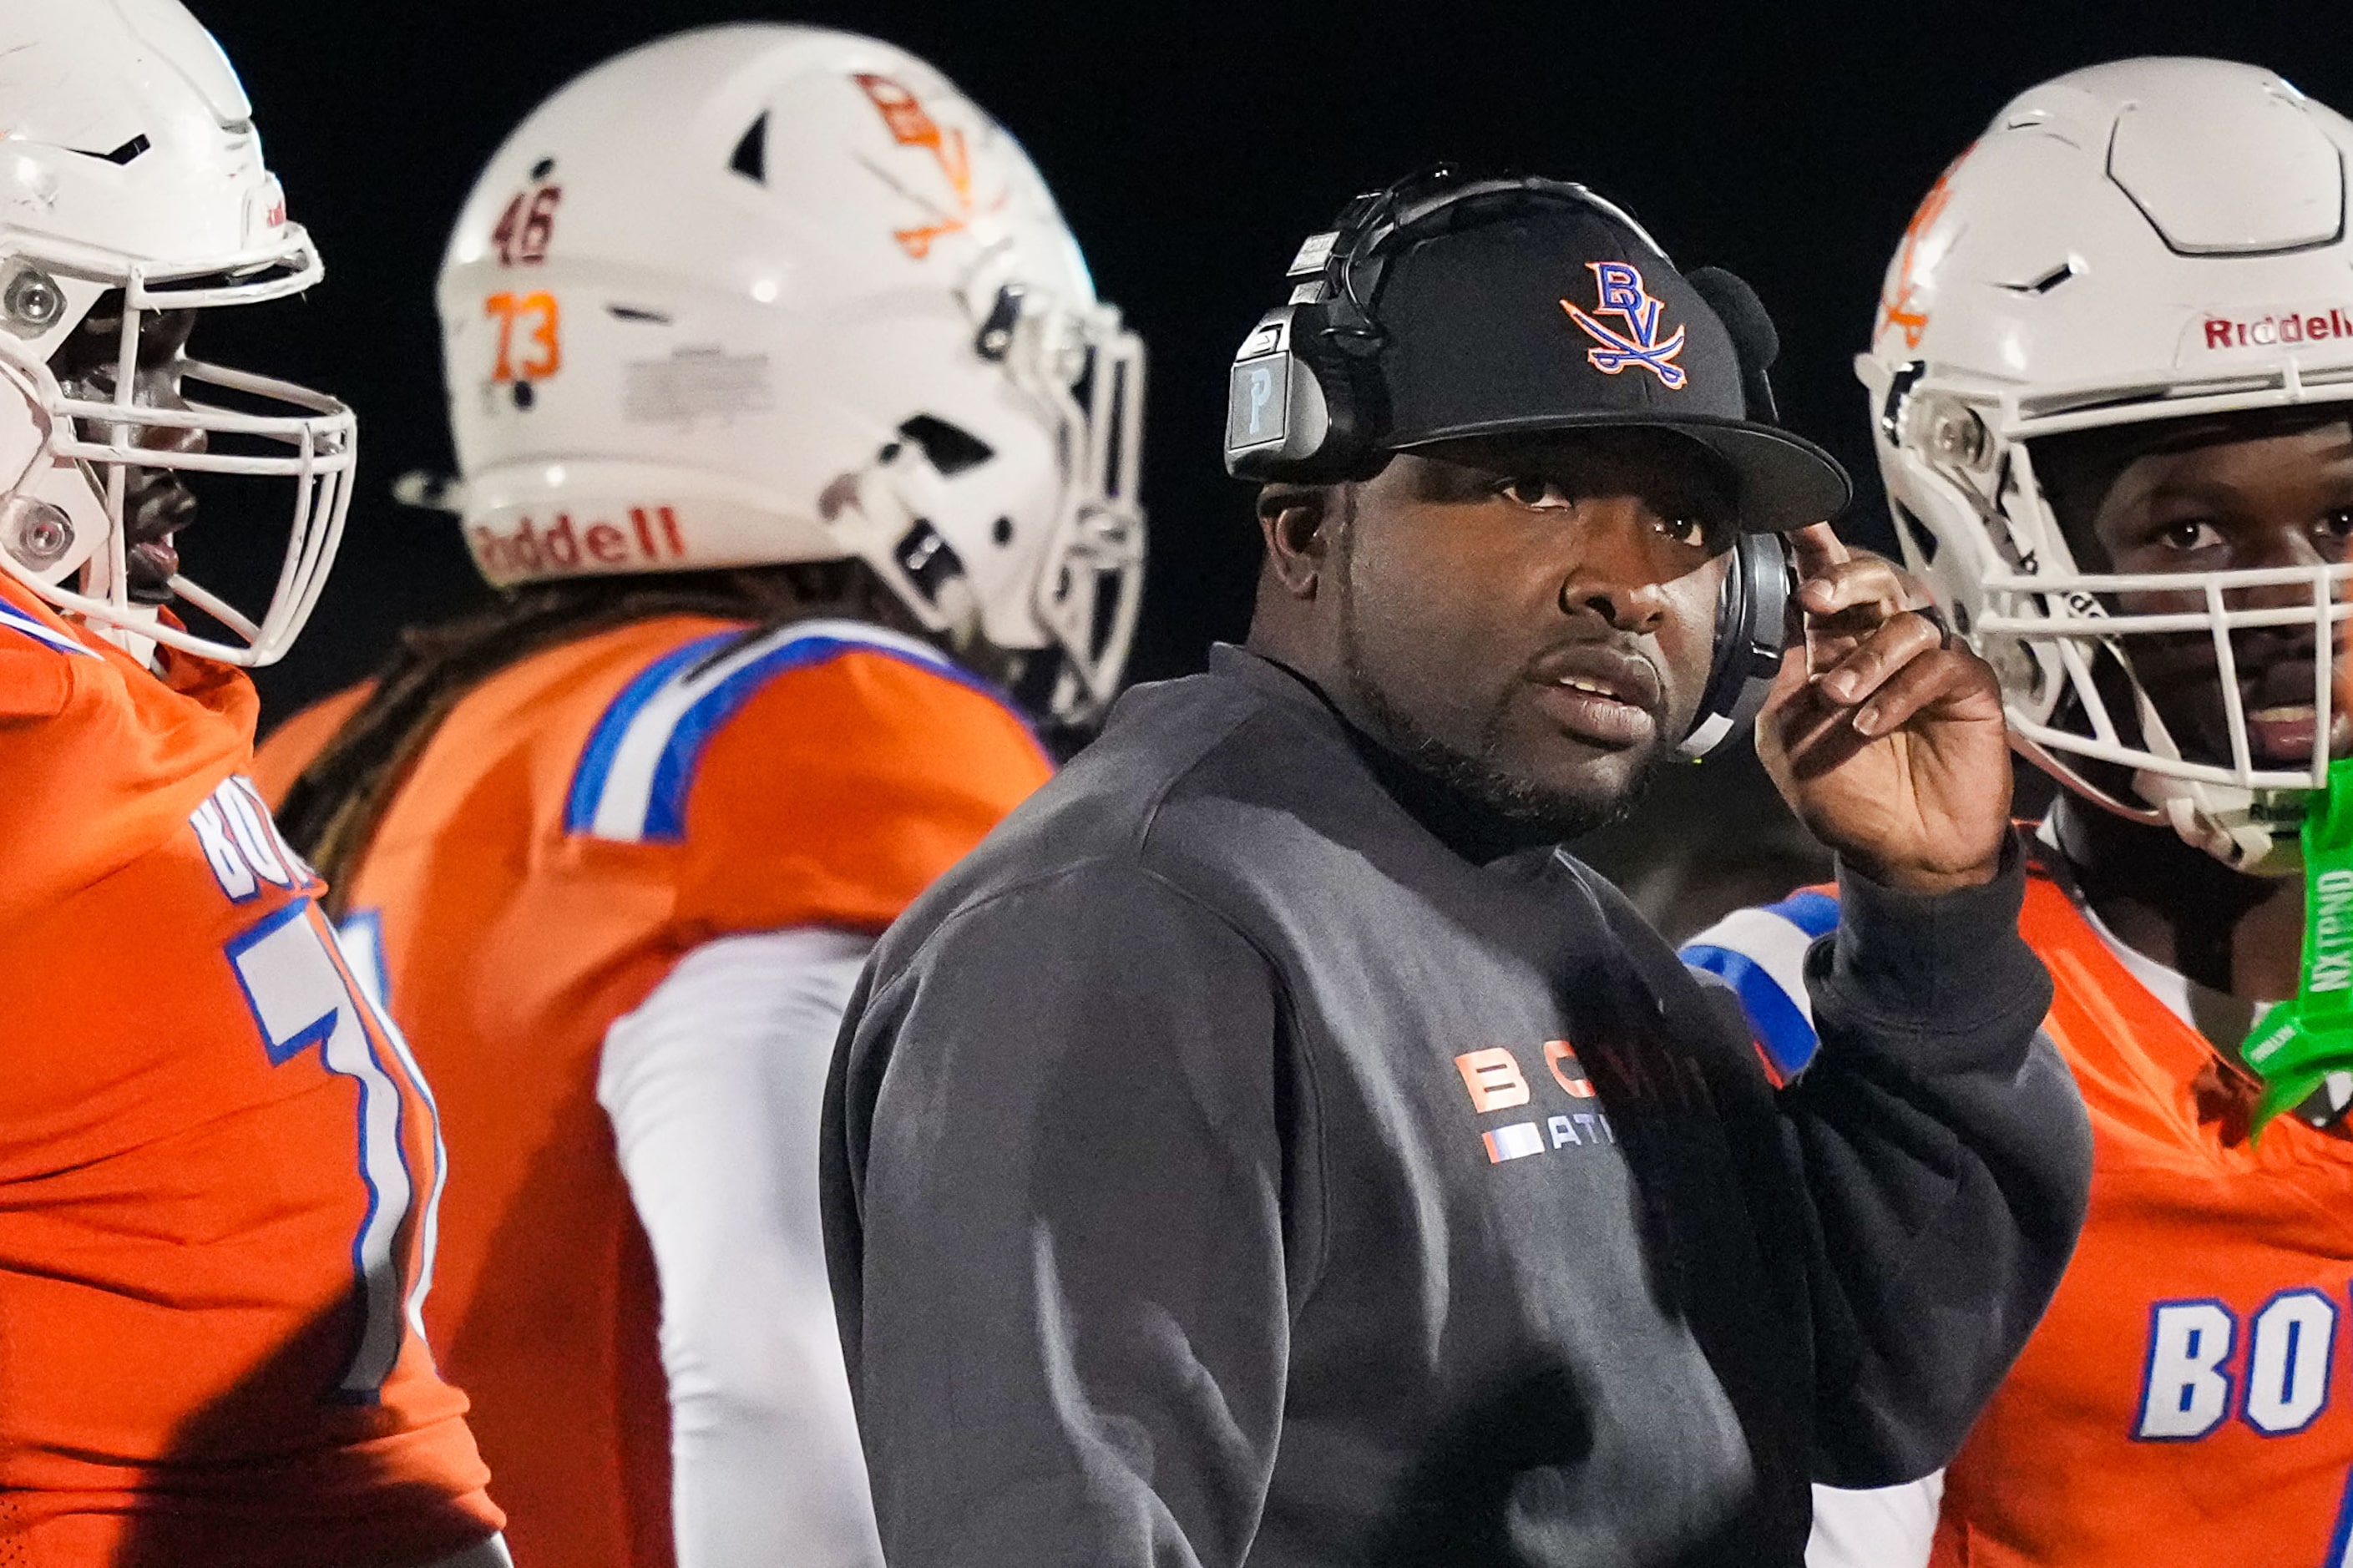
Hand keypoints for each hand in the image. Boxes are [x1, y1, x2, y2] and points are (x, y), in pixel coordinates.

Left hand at [1755, 524, 2011, 895]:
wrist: (1897, 854)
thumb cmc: (1846, 797)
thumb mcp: (1788, 736)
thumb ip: (1781, 677)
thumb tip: (1772, 617)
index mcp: (1835, 652)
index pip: (1826, 589)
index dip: (1814, 552)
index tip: (1795, 522)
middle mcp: (1883, 648)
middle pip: (1876, 580)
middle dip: (1844, 578)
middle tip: (1815, 599)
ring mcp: (1928, 665)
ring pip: (1907, 620)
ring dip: (1867, 657)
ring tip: (1840, 701)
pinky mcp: (1968, 689)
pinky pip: (1942, 662)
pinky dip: (1901, 689)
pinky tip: (1872, 723)